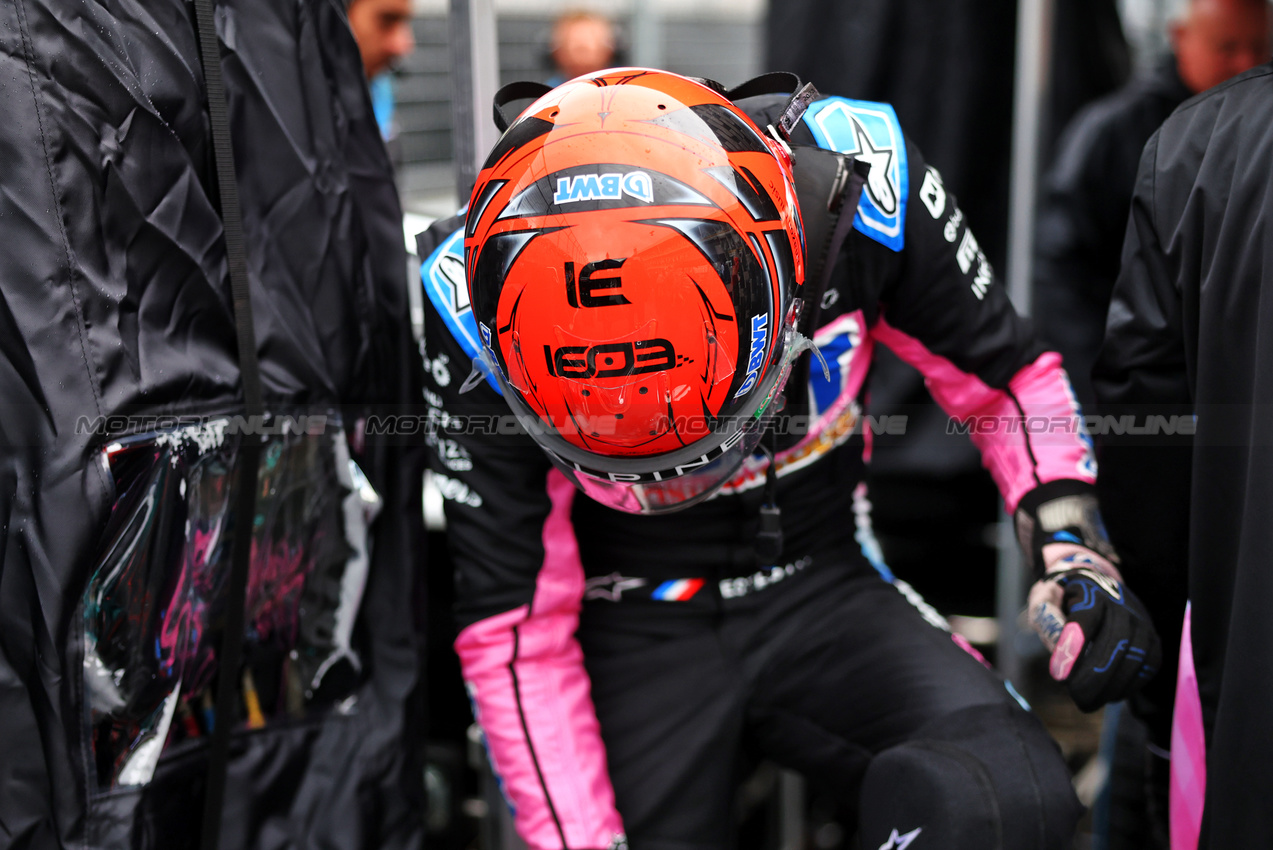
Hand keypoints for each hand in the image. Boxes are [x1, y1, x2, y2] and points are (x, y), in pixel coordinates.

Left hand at [1027, 548, 1160, 711]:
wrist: (1097, 587)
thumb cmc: (1065, 600)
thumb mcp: (1045, 602)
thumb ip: (1046, 623)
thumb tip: (1059, 657)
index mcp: (1090, 590)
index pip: (1085, 618)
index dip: (1074, 648)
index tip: (1060, 676)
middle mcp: (1121, 603)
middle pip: (1115, 640)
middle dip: (1095, 675)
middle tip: (1077, 696)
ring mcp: (1141, 621)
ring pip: (1135, 655)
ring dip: (1112, 685)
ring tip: (1090, 701)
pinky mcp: (1153, 639)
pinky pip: (1148, 666)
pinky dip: (1129, 685)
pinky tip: (1110, 695)